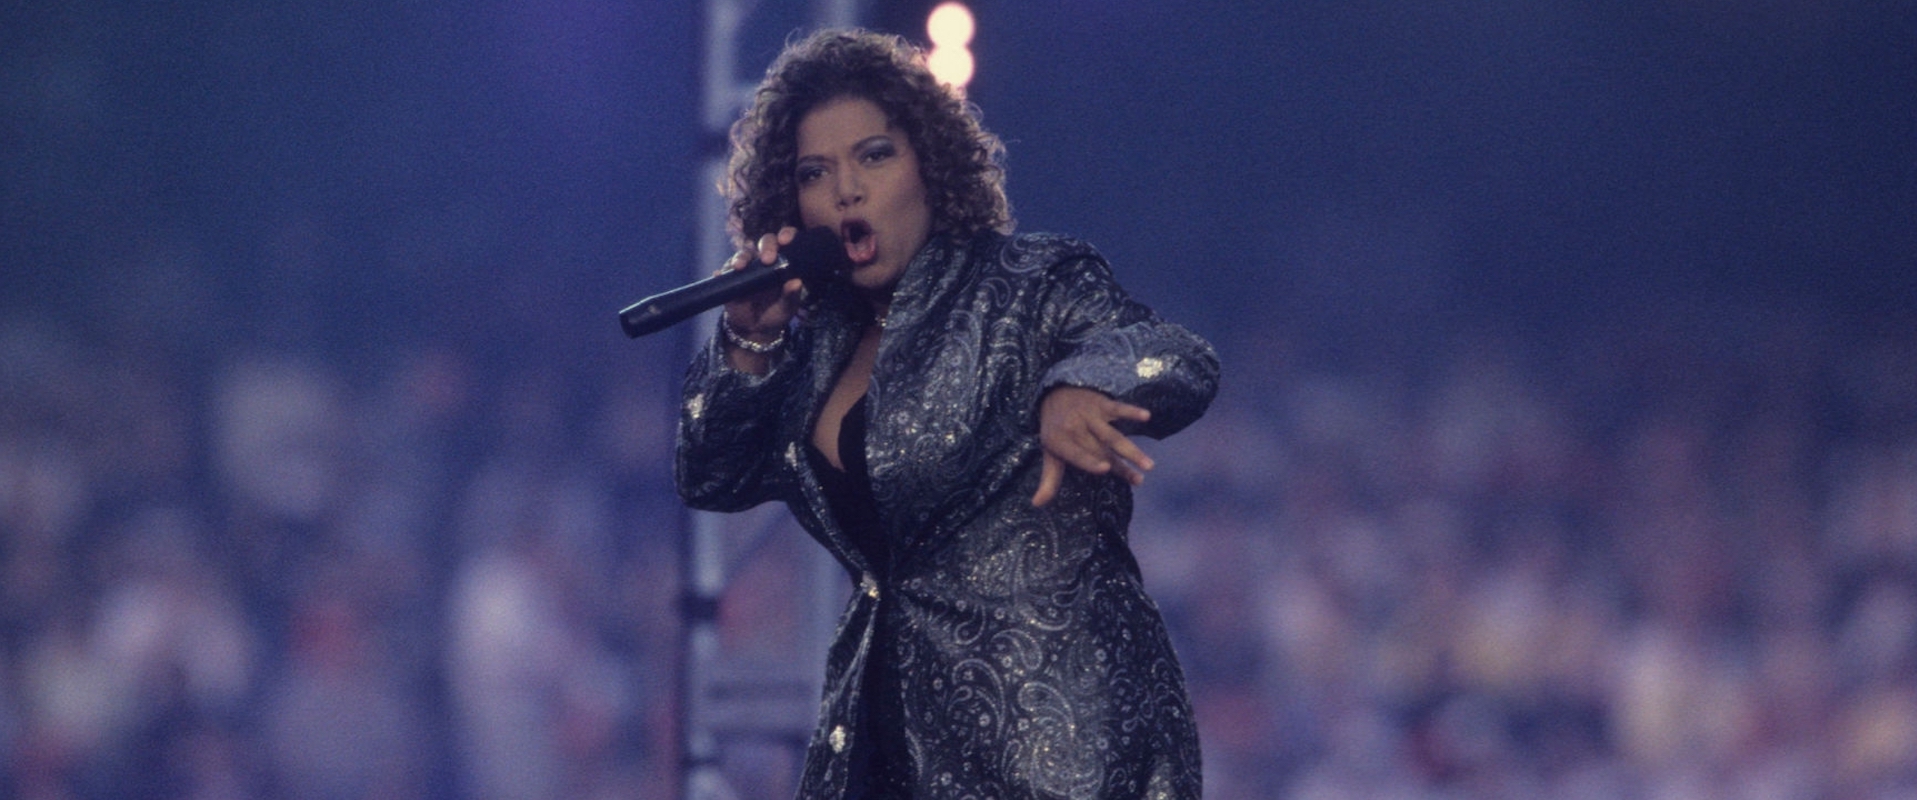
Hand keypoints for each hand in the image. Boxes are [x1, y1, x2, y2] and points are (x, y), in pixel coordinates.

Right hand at [721, 226, 804, 340]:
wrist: (755, 328)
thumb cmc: (776, 313)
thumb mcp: (786, 308)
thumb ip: (791, 296)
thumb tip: (796, 282)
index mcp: (783, 263)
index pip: (786, 242)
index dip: (787, 235)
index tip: (785, 240)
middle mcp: (765, 260)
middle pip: (766, 242)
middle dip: (766, 247)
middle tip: (767, 259)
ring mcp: (748, 267)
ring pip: (744, 254)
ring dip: (741, 258)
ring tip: (738, 267)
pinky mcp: (731, 276)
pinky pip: (725, 271)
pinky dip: (722, 272)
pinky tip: (718, 274)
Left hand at [1033, 386, 1153, 506]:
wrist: (1055, 393)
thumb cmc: (1056, 430)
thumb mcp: (1050, 454)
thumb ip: (1049, 480)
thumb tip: (1037, 504)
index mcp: (1060, 441)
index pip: (1076, 453)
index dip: (1089, 461)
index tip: (1105, 469)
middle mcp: (1075, 427)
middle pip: (1100, 450)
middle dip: (1121, 466)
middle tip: (1140, 480)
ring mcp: (1089, 415)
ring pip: (1112, 435)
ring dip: (1131, 449)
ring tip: (1148, 464)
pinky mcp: (1101, 404)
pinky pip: (1117, 408)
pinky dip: (1131, 411)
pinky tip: (1146, 416)